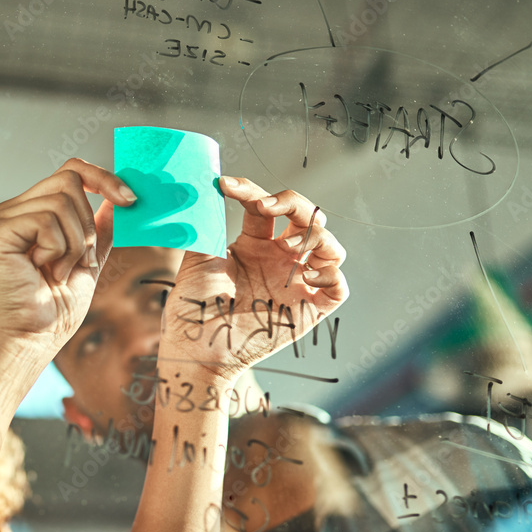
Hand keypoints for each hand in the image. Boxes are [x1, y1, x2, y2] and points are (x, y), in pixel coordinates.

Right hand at [0, 159, 135, 352]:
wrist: (31, 340)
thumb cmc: (54, 309)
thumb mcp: (87, 262)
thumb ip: (99, 229)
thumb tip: (118, 199)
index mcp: (29, 213)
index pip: (70, 172)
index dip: (103, 179)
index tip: (131, 200)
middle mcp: (10, 210)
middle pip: (68, 181)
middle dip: (87, 225)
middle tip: (79, 262)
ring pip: (61, 202)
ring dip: (74, 244)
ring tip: (59, 272)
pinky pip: (45, 220)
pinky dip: (57, 249)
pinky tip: (44, 272)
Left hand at [160, 176, 345, 381]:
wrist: (195, 345)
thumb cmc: (193, 308)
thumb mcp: (199, 257)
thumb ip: (209, 223)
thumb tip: (205, 188)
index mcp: (255, 246)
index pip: (268, 207)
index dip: (252, 190)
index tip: (227, 185)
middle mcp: (280, 261)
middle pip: (308, 218)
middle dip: (294, 202)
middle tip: (266, 205)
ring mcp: (295, 284)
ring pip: (329, 246)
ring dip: (315, 235)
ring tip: (287, 244)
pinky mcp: (308, 311)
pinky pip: (338, 287)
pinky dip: (331, 274)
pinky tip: (304, 274)